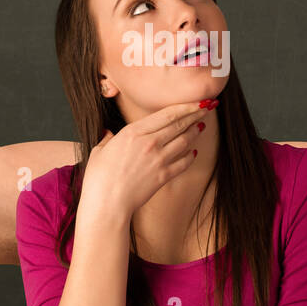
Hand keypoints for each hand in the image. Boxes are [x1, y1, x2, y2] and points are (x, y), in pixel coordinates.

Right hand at [80, 100, 215, 219]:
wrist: (107, 203)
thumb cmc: (98, 178)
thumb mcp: (99, 151)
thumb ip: (107, 139)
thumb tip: (108, 134)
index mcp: (133, 132)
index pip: (167, 114)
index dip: (186, 106)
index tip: (197, 101)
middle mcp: (150, 143)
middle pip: (179, 124)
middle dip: (196, 114)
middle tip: (208, 107)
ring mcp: (159, 160)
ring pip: (184, 141)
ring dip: (195, 132)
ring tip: (201, 126)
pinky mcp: (163, 176)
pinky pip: (183, 163)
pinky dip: (190, 156)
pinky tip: (193, 152)